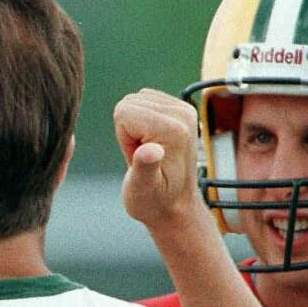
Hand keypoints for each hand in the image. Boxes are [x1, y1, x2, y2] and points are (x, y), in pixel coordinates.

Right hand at [112, 88, 204, 229]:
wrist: (177, 206)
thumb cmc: (156, 202)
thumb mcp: (143, 190)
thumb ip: (145, 167)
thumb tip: (150, 150)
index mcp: (174, 130)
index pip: (124, 112)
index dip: (123, 138)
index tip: (139, 158)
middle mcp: (183, 114)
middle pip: (130, 102)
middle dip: (128, 131)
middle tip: (143, 157)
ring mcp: (185, 109)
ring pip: (136, 100)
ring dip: (134, 126)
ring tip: (147, 152)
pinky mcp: (181, 109)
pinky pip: (146, 101)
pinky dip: (141, 122)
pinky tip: (151, 144)